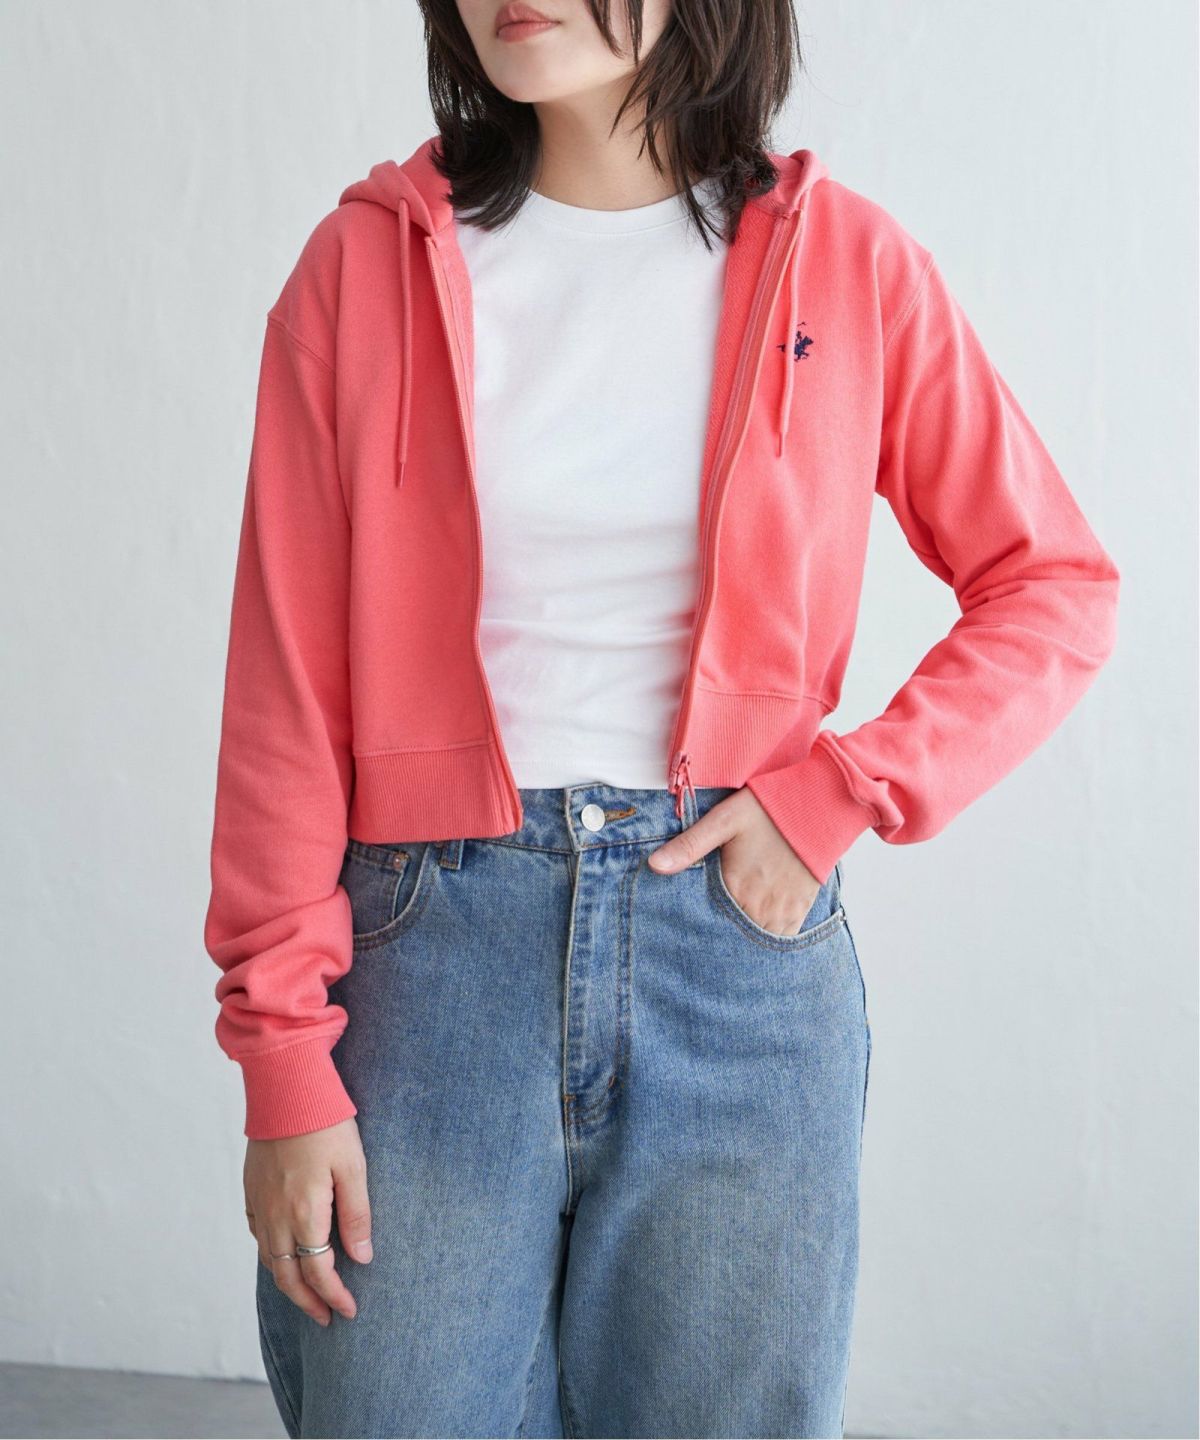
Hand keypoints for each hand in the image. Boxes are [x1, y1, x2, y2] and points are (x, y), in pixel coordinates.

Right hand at [244, 1116, 371, 1325]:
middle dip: (308, 1303)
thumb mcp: (354, 1167)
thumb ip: (357, 1215)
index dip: (334, 1296)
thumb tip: (362, 1259)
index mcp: (304, 1213)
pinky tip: (282, 1255)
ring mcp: (259, 1203)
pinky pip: (258, 1236)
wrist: (286, 1089)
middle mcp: (276, 1216)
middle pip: (287, 1276)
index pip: (318, 1272)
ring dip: (287, 1284)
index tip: (349, 1311)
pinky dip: (270, 1255)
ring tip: (306, 1295)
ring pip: (268, 1260)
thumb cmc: (327, 1124)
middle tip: (326, 1319)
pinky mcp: (251, 1190)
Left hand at [647, 786, 820, 937]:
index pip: (708, 924)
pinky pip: (782, 938)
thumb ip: (689, 846)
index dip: (697, 930)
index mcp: (735, 888)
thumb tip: (654, 865)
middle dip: (719, 939)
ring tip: (728, 938)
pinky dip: (768, 939)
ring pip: (757, 943)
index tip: (687, 933)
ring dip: (743, 941)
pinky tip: (754, 930)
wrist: (819, 806)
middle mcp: (759, 907)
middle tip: (704, 942)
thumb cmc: (768, 809)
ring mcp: (782, 911)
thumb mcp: (724, 820)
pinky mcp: (800, 908)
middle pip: (732, 938)